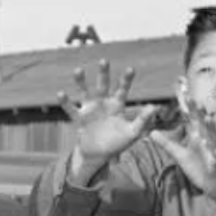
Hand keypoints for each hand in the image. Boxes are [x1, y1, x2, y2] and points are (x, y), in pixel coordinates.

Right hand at [56, 60, 155, 176]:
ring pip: (85, 92)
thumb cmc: (118, 142)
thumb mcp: (133, 132)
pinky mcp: (80, 119)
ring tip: (78, 70)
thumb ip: (142, 119)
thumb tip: (154, 107)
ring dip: (81, 81)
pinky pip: (71, 109)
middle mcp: (103, 103)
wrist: (100, 155)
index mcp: (117, 105)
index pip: (122, 89)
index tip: (131, 69)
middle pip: (103, 85)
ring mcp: (90, 109)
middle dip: (103, 73)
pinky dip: (65, 102)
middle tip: (104, 61)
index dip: (126, 79)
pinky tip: (61, 94)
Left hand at [149, 83, 215, 194]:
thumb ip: (166, 143)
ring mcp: (212, 151)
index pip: (190, 120)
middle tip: (194, 100)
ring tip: (207, 118)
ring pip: (213, 138)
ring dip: (211, 128)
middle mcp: (205, 140)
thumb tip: (152, 132)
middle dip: (199, 112)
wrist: (214, 182)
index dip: (187, 108)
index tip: (183, 95)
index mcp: (196, 137)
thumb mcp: (179, 154)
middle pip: (202, 124)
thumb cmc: (198, 166)